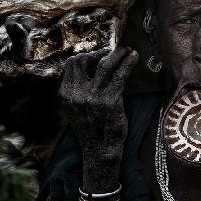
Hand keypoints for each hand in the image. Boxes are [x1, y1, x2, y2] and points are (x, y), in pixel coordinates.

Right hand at [58, 46, 138, 192]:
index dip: (87, 55)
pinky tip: (134, 57)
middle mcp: (76, 93)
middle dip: (100, 52)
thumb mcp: (76, 109)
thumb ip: (78, 90)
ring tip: (127, 49)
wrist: (100, 150)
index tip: (99, 54)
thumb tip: (92, 69)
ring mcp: (92, 96)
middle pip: (84, 60)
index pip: (71, 64)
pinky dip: (128, 63)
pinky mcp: (110, 100)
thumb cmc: (93, 129)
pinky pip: (120, 75)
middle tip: (114, 51)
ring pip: (104, 64)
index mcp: (65, 94)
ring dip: (117, 53)